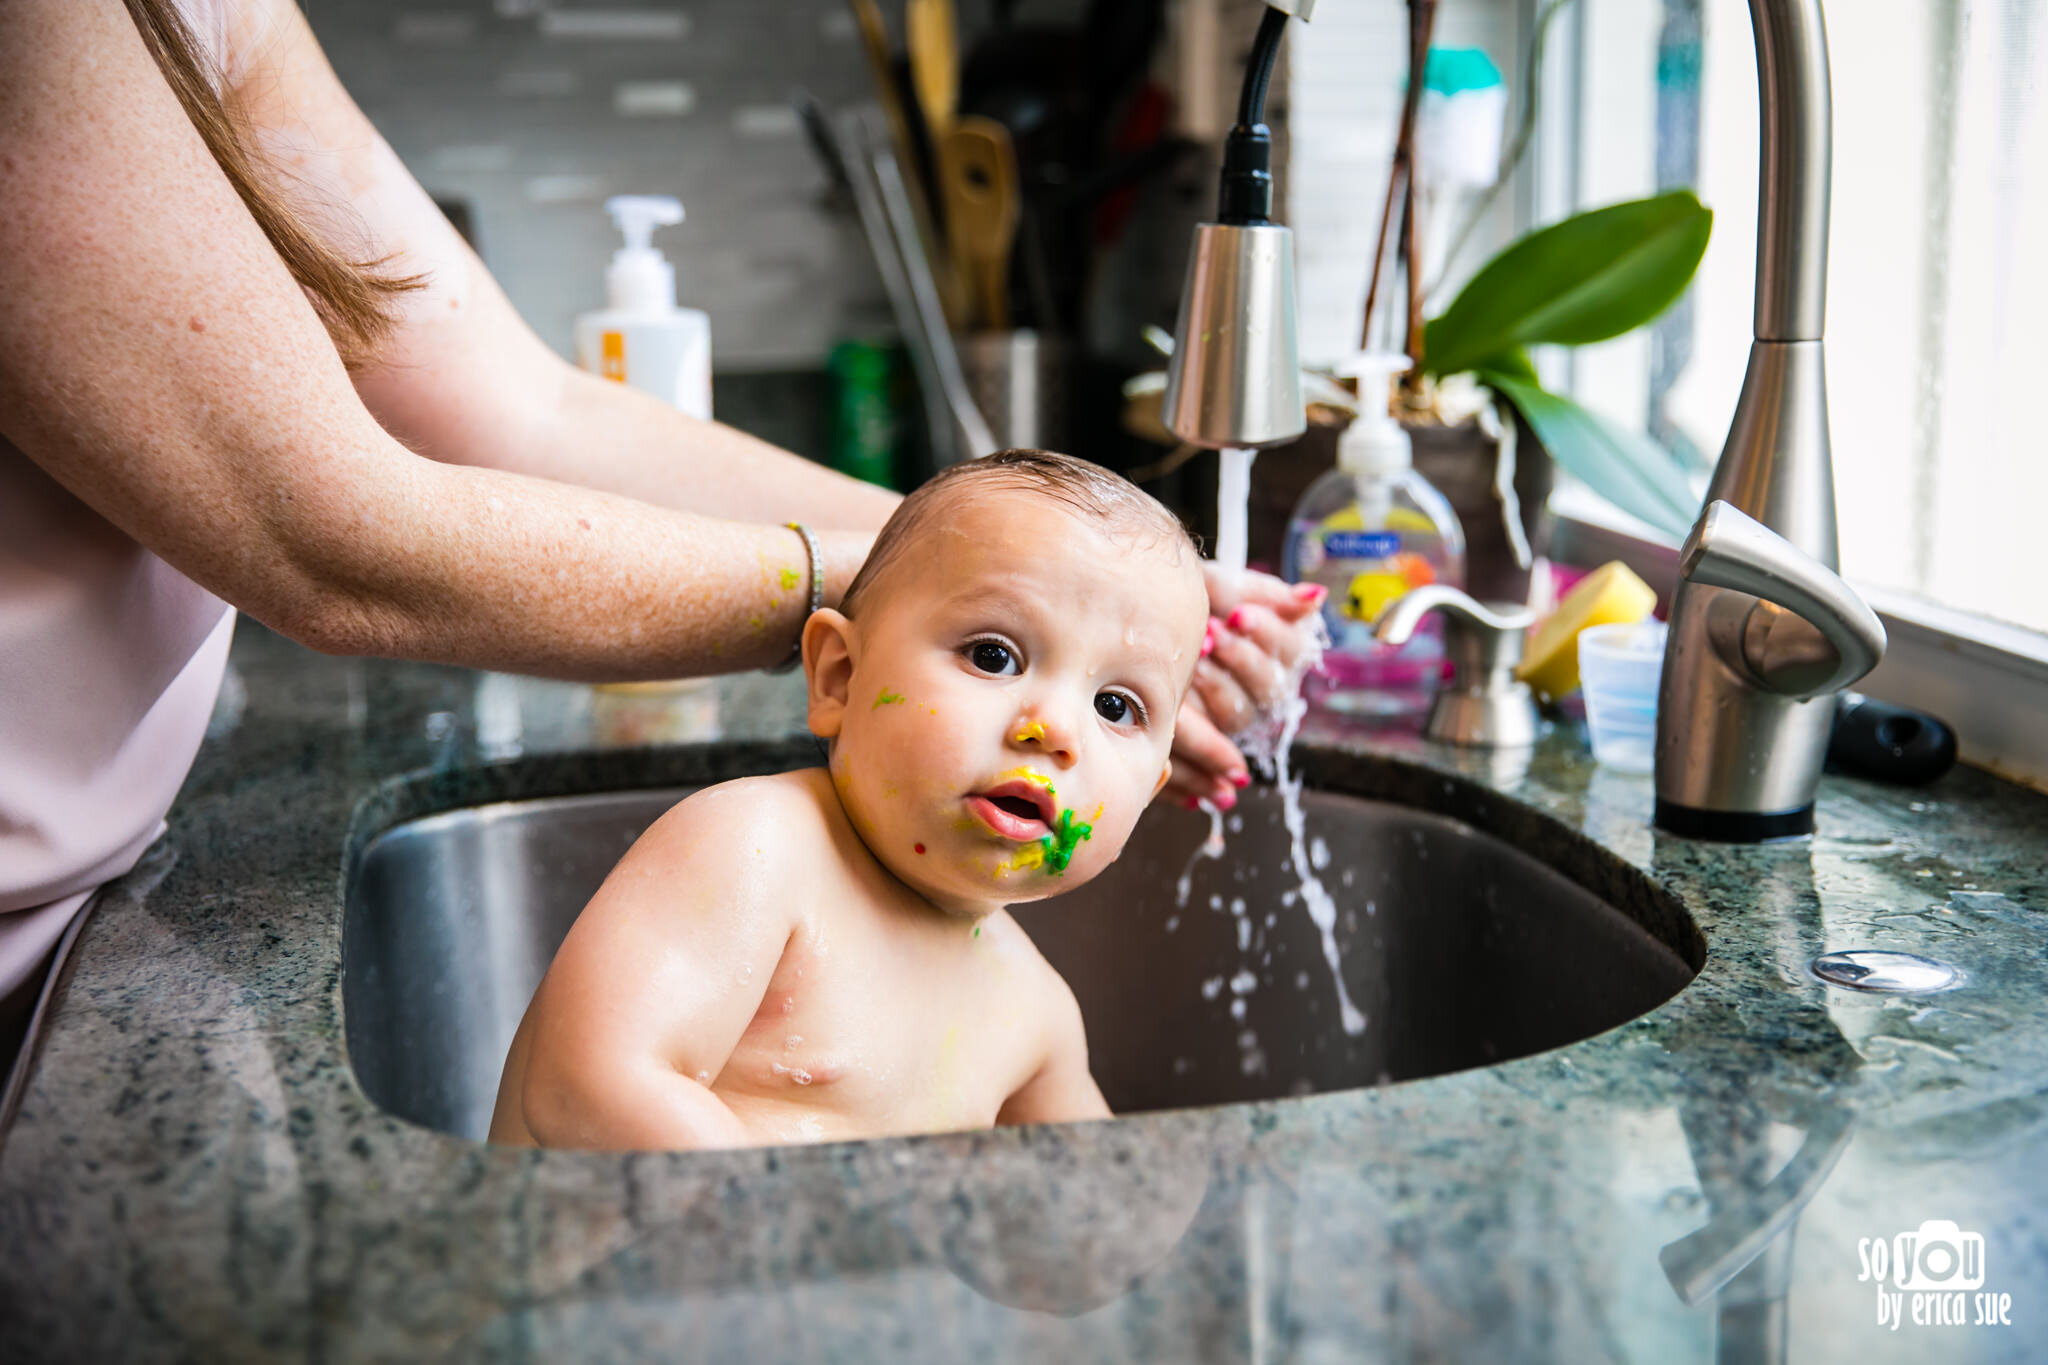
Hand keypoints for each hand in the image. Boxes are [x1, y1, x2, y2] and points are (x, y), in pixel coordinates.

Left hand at [1162, 567, 1325, 808]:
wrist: (1135, 624)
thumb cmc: (1185, 600)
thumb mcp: (1216, 587)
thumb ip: (1260, 593)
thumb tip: (1314, 597)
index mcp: (1281, 649)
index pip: (1293, 647)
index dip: (1268, 632)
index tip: (1237, 614)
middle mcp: (1266, 687)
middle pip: (1272, 686)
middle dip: (1241, 658)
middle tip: (1211, 634)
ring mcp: (1236, 716)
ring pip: (1240, 715)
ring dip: (1217, 686)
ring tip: (1191, 658)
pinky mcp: (1205, 741)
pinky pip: (1205, 744)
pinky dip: (1195, 730)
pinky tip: (1182, 707)